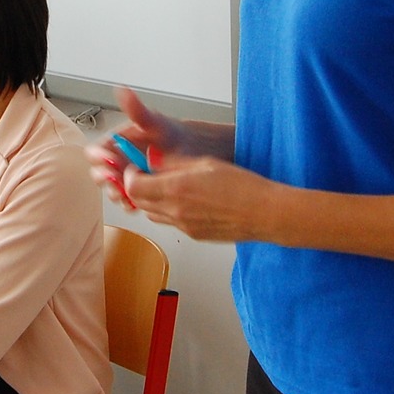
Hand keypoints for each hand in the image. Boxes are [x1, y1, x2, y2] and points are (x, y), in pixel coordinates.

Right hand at [88, 88, 183, 208]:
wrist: (200, 152)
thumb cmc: (176, 135)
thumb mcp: (156, 123)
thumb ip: (137, 110)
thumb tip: (122, 90)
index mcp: (117, 143)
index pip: (96, 152)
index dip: (99, 158)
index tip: (110, 162)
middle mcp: (120, 160)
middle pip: (100, 173)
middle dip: (106, 180)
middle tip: (117, 182)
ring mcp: (129, 177)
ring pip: (113, 189)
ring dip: (117, 194)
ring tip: (128, 194)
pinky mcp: (141, 190)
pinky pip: (129, 199)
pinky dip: (132, 203)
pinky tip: (139, 202)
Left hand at [122, 156, 277, 243]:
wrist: (264, 214)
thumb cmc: (242, 185)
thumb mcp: (205, 163)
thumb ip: (174, 162)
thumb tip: (153, 158)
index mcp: (175, 189)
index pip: (132, 186)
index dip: (129, 175)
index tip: (136, 166)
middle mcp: (175, 211)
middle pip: (138, 202)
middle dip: (136, 187)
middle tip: (145, 174)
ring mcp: (183, 226)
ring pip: (151, 214)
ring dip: (150, 200)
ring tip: (165, 186)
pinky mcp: (193, 234)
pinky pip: (169, 222)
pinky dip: (167, 211)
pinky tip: (185, 200)